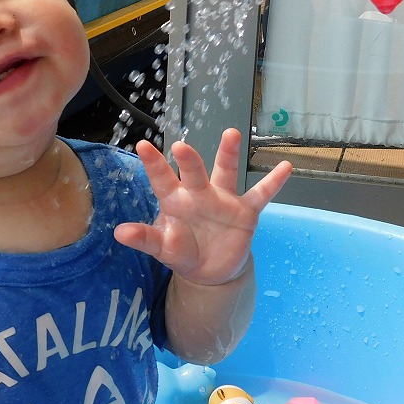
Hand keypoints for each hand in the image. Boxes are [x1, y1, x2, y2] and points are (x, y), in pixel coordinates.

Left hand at [115, 129, 291, 285]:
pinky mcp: (245, 211)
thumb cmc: (182, 250)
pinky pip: (261, 195)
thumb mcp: (162, 247)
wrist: (210, 269)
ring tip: (232, 134)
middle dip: (188, 161)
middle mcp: (199, 193)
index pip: (162, 180)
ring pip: (226, 173)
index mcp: (176, 200)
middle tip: (181, 146)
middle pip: (194, 173)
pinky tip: (285, 167)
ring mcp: (223, 200)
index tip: (143, 145)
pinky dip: (273, 182)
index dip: (154, 164)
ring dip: (228, 154)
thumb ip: (144, 238)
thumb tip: (119, 233)